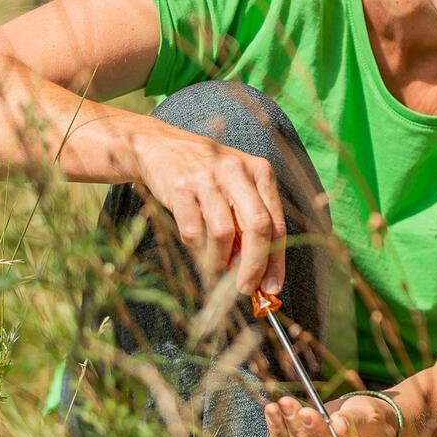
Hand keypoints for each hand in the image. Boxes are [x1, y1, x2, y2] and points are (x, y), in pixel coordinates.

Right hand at [129, 125, 285, 297]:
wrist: (159, 147)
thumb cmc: (207, 175)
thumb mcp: (238, 188)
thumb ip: (251, 222)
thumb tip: (261, 272)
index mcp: (260, 172)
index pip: (277, 223)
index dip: (276, 260)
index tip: (271, 287)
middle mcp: (237, 171)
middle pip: (257, 227)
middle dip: (253, 266)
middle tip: (245, 289)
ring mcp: (208, 178)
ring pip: (224, 233)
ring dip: (220, 260)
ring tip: (217, 265)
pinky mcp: (180, 188)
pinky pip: (193, 231)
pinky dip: (196, 248)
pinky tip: (197, 245)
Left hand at [264, 393, 398, 436]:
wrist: (363, 426)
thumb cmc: (372, 422)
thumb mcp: (371, 418)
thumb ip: (354, 422)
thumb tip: (337, 424)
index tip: (309, 413)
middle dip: (298, 430)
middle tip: (288, 405)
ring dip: (282, 432)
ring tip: (276, 407)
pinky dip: (278, 436)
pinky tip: (273, 415)